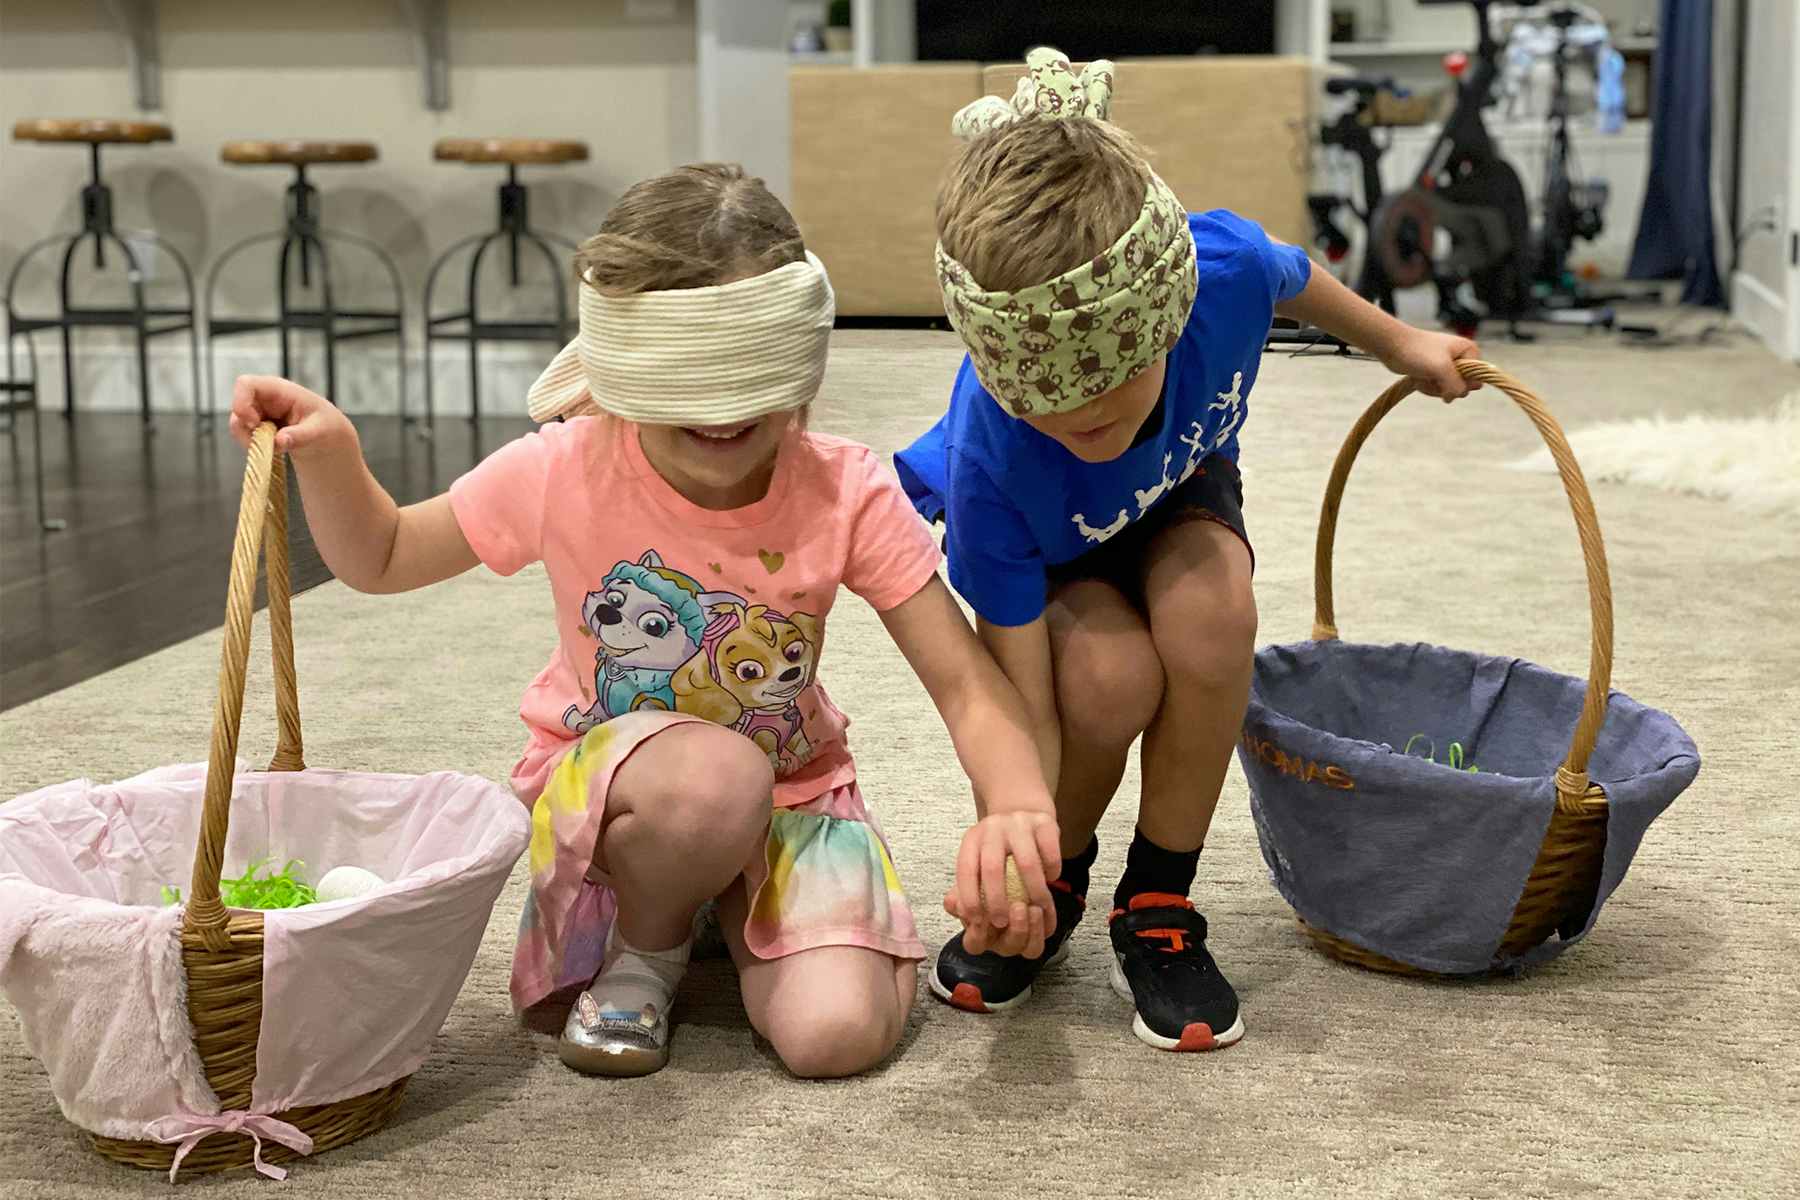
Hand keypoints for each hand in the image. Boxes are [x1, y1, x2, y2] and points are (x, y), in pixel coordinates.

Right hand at [227, 375, 354, 456]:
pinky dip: (255, 446)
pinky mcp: (256, 426)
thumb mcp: (319, 431)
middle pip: (237, 408)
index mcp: (278, 389)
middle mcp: (263, 398)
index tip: (254, 424)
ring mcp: (257, 412)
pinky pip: (244, 436)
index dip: (241, 402)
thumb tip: (279, 441)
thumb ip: (300, 436)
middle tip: (270, 444)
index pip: (245, 383)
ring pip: (238, 425)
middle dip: (248, 430)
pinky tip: (275, 448)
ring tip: (278, 448)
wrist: (327, 437)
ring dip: (252, 441)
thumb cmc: (326, 426)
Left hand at [943, 810, 1060, 958]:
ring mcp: (1020, 822)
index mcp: (973, 838)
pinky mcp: (1045, 822)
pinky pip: (1051, 854)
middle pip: (993, 868)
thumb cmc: (999, 845)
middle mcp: (993, 827)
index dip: (969, 897)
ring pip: (1027, 863)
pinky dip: (1052, 872)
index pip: (966, 870)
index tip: (977, 920)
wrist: (1022, 807)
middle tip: (1003, 922)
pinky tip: (1050, 879)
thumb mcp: (977, 857)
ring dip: (1033, 893)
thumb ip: (966, 885)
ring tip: (1035, 910)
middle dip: (997, 901)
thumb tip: (956, 909)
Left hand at [1378, 327, 1478, 400]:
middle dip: (1442, 386)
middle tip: (1430, 374)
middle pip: (1461, 388)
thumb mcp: (1441, 368)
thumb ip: (1456, 385)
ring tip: (1422, 374)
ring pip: (1447, 391)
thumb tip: (1457, 396)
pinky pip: (1436, 389)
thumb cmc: (1417, 351)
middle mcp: (1462, 358)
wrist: (1392, 346)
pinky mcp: (1435, 373)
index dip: (1459, 384)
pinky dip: (1425, 387)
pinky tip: (1417, 377)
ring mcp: (1448, 366)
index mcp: (1470, 351)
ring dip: (1432, 387)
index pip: (1475, 381)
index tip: (1442, 374)